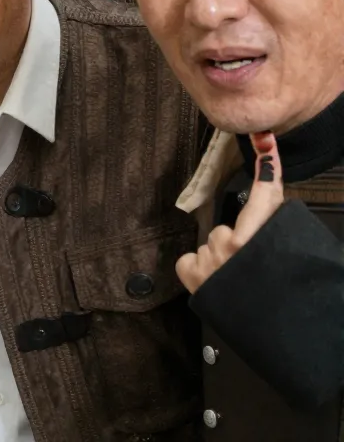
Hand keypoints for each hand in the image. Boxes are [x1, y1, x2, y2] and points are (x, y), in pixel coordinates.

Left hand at [178, 130, 284, 292]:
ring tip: (238, 285)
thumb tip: (269, 229)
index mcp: (269, 239)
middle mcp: (238, 245)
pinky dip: (200, 271)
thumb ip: (277, 239)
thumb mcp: (291, 261)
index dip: (268, 167)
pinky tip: (216, 286)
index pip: (268, 196)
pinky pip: (191, 261)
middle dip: (238, 245)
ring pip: (212, 245)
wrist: (282, 342)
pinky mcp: (195, 276)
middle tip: (250, 271)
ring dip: (221, 261)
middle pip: (230, 228)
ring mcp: (214, 260)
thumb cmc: (287, 301)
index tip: (264, 141)